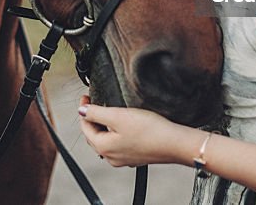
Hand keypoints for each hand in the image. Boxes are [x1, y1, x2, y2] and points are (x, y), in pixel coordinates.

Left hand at [77, 94, 198, 167]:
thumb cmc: (148, 130)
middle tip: (94, 102)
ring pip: (106, 140)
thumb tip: (81, 111)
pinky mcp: (135, 157)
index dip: (83, 110)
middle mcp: (111, 157)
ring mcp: (123, 159)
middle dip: (92, 119)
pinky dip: (116, 133)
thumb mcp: (118, 116)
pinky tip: (124, 125)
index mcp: (103, 147)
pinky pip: (119, 144)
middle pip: (94, 135)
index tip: (86, 96)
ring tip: (107, 111)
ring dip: (104, 126)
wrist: (174, 143)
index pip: (85, 127)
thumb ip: (96, 113)